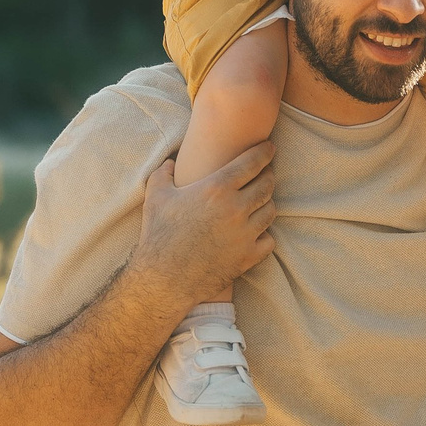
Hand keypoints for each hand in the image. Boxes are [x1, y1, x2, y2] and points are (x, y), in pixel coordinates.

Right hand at [130, 146, 276, 306]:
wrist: (164, 278)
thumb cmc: (158, 235)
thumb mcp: (155, 196)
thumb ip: (163, 173)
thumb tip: (170, 163)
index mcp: (217, 188)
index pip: (252, 162)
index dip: (264, 152)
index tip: (270, 148)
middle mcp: (237, 208)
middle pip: (267, 185)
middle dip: (268, 175)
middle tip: (266, 174)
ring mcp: (245, 234)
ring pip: (270, 211)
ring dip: (267, 203)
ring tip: (260, 201)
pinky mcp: (248, 256)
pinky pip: (269, 240)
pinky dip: (265, 234)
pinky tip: (257, 232)